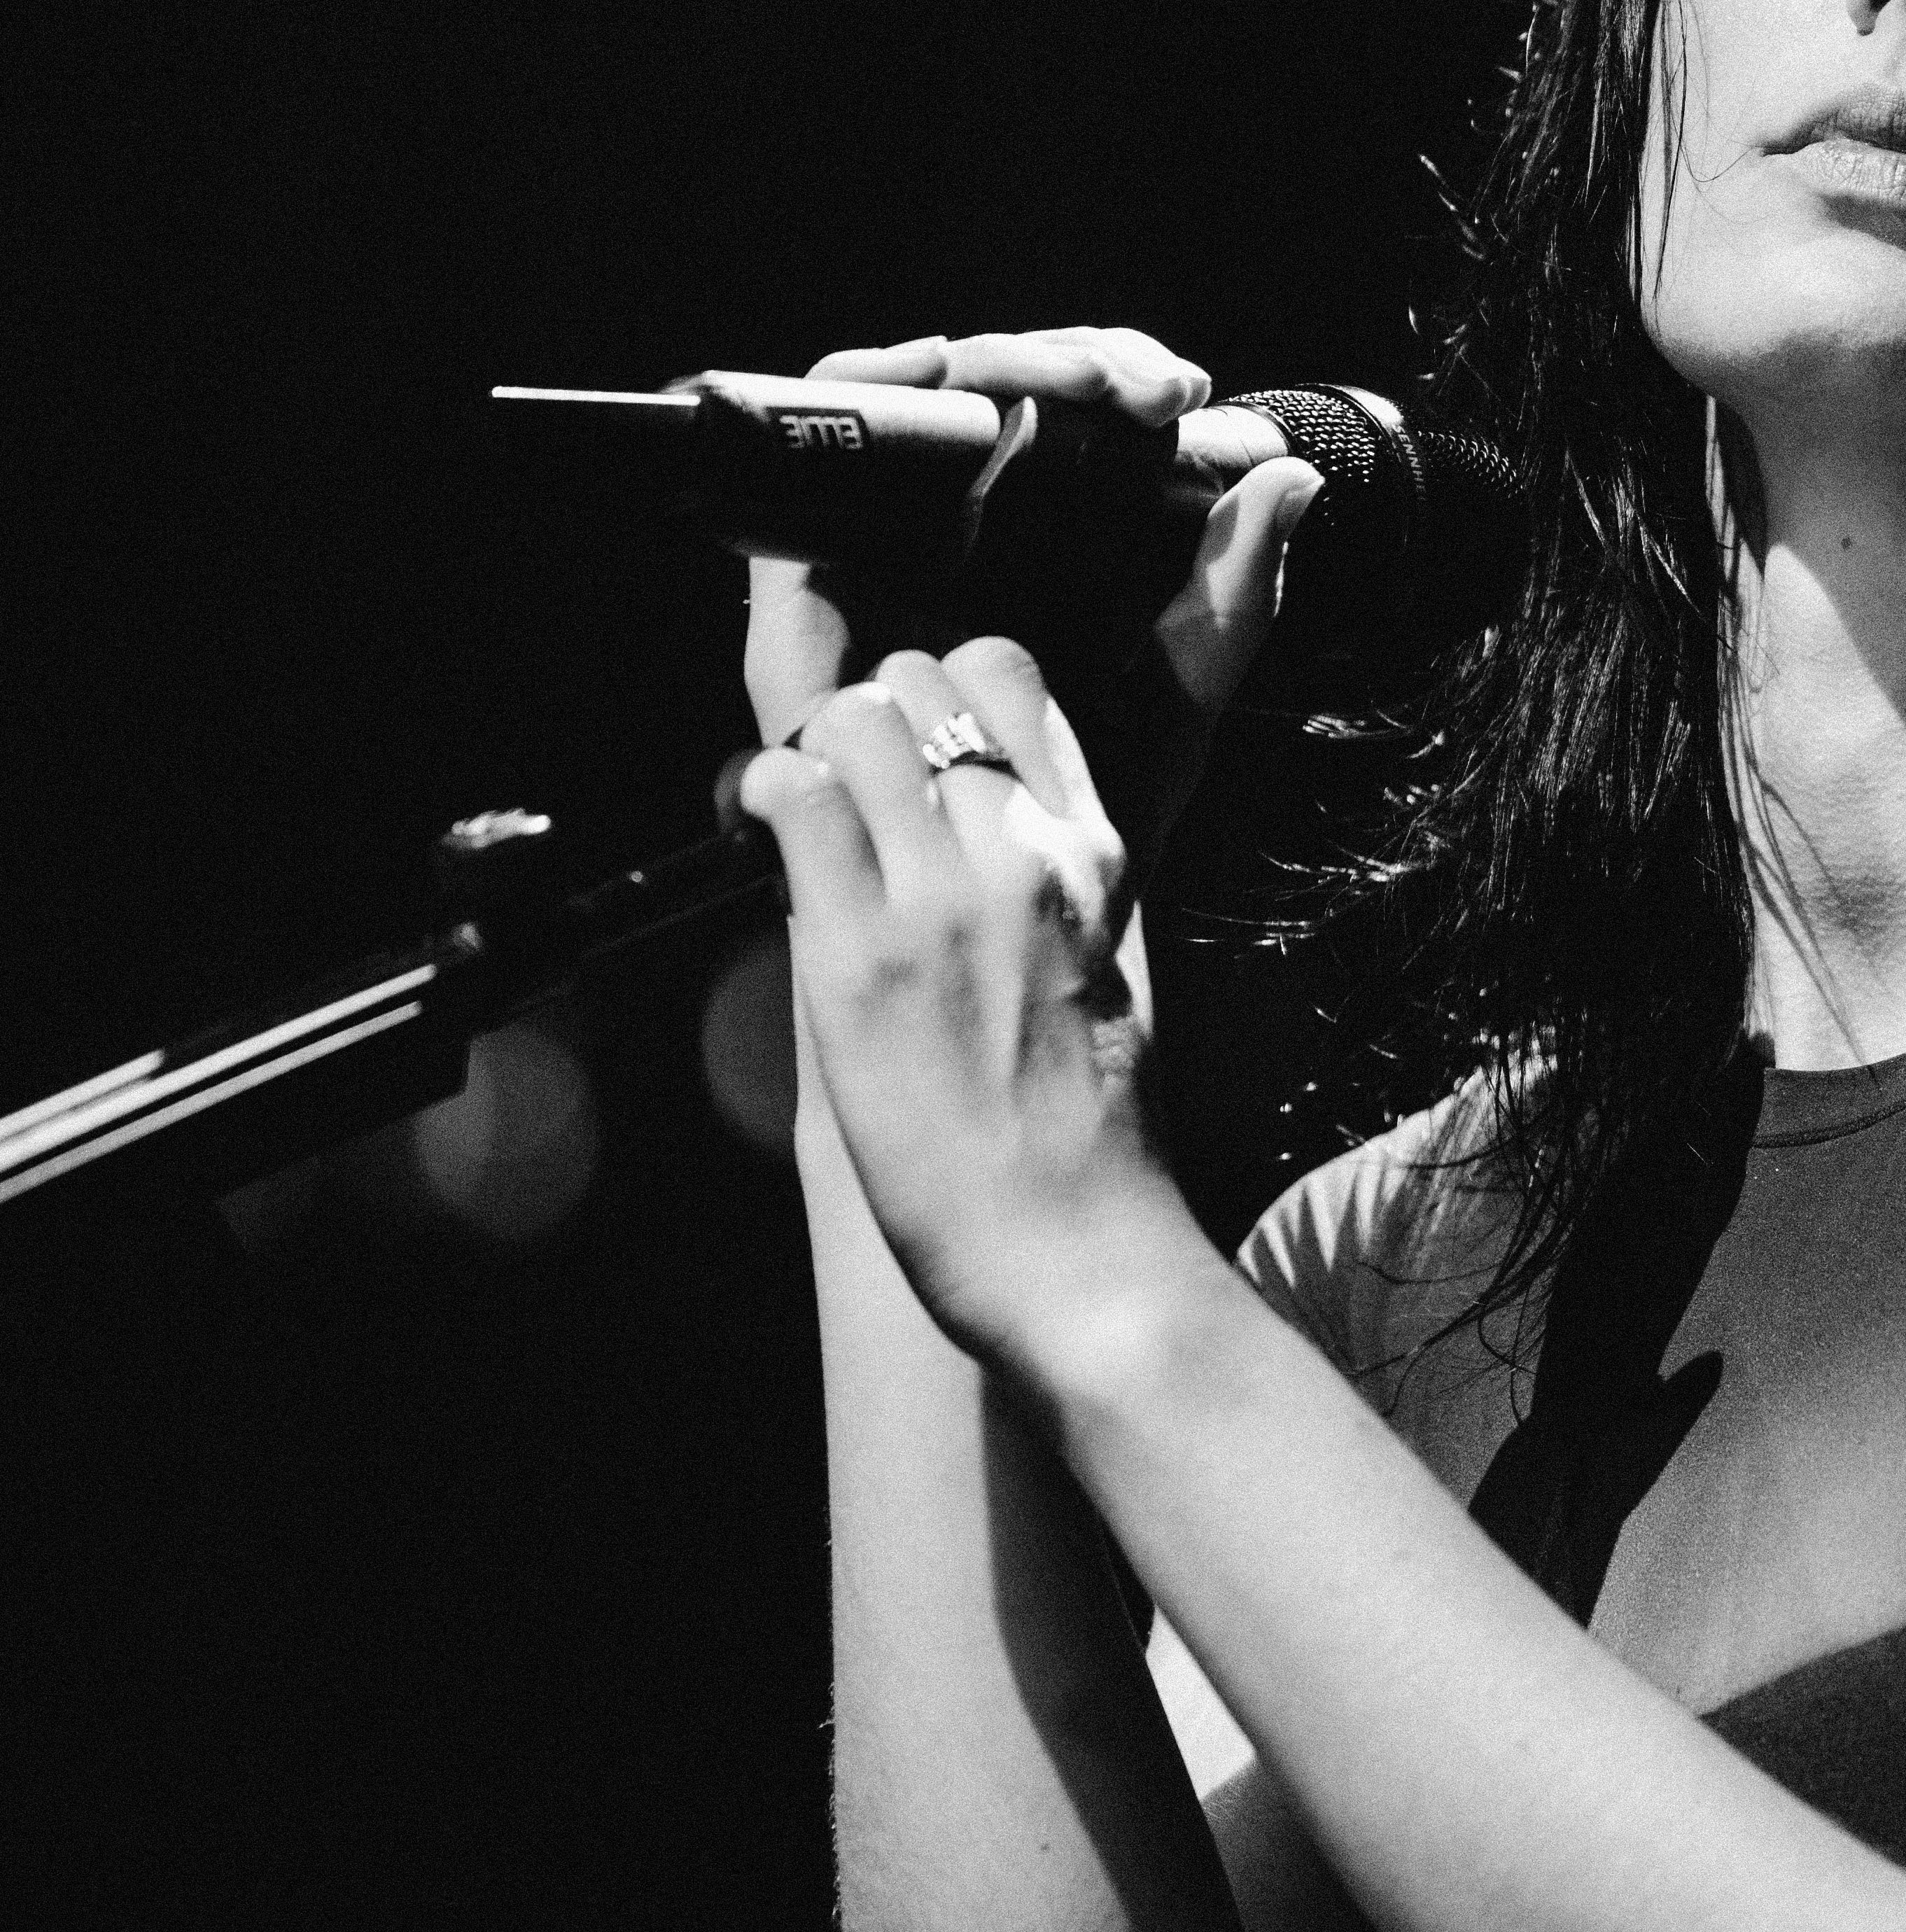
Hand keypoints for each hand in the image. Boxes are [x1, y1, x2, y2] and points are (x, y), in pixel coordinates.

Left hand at [738, 631, 1203, 1375]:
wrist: (1084, 1256)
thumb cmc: (1099, 1143)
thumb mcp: (1116, 973)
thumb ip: (1065, 887)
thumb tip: (1002, 834)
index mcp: (1095, 853)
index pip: (1011, 675)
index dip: (942, 689)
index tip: (913, 750)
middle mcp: (1023, 850)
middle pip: (920, 677)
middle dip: (869, 717)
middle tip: (845, 797)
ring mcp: (938, 899)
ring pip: (851, 717)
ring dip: (812, 755)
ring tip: (805, 824)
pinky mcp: (855, 958)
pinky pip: (788, 799)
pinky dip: (763, 803)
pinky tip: (763, 848)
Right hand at [740, 326, 1328, 860]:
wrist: (983, 899)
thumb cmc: (1074, 803)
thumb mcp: (1178, 689)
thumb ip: (1233, 594)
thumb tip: (1294, 484)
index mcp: (1043, 543)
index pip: (1073, 421)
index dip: (1119, 376)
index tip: (1183, 395)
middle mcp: (962, 530)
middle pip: (1004, 392)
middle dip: (1077, 359)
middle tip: (1148, 388)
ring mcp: (889, 543)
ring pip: (929, 401)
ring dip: (1004, 362)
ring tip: (1081, 382)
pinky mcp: (814, 569)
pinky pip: (828, 444)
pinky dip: (879, 384)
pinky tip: (949, 369)